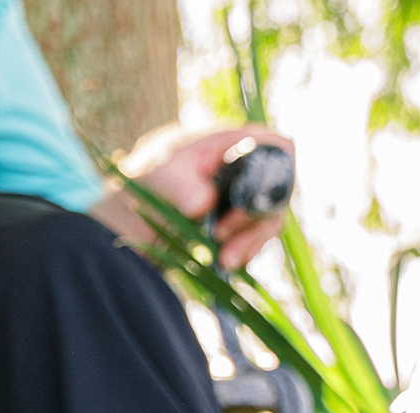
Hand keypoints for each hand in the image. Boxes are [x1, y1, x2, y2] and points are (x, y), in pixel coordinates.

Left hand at [130, 126, 293, 269]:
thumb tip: (204, 204)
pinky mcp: (243, 224)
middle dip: (255, 219)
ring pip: (268, 221)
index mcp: (240, 141)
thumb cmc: (154, 175)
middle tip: (221, 235)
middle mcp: (254, 168)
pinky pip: (255, 240)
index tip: (246, 206)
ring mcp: (251, 197)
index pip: (279, 150)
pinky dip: (242, 252)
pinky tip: (224, 264)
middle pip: (278, 192)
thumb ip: (183, 187)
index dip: (273, 177)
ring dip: (250, 243)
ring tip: (224, 260)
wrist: (139, 204)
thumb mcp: (162, 176)